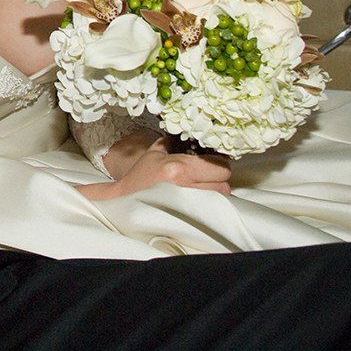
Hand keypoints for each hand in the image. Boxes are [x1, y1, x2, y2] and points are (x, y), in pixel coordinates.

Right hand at [80, 132, 231, 199]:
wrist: (125, 201)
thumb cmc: (139, 178)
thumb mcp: (154, 154)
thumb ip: (172, 142)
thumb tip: (188, 133)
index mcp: (178, 168)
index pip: (220, 166)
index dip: (219, 165)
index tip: (212, 165)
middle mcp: (185, 187)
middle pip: (224, 185)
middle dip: (218, 180)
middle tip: (208, 178)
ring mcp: (187, 205)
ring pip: (220, 199)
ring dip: (215, 193)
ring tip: (203, 189)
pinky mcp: (187, 217)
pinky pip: (212, 211)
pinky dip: (210, 205)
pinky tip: (200, 201)